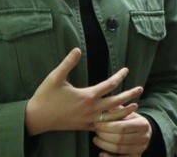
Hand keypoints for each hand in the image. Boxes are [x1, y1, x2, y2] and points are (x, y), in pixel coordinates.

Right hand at [25, 48, 143, 135]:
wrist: (35, 119)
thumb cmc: (45, 96)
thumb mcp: (55, 77)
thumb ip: (68, 63)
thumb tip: (77, 49)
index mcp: (87, 96)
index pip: (110, 85)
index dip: (120, 76)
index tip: (126, 70)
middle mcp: (91, 109)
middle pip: (116, 102)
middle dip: (130, 95)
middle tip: (141, 88)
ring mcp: (88, 120)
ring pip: (112, 117)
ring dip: (125, 110)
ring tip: (136, 105)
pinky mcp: (84, 126)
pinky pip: (104, 125)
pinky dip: (114, 121)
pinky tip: (118, 119)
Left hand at [94, 111, 151, 156]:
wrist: (144, 133)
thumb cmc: (132, 122)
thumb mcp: (128, 113)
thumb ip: (117, 110)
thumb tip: (104, 108)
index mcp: (142, 124)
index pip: (122, 126)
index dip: (108, 126)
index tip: (97, 124)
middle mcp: (144, 137)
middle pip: (120, 138)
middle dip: (104, 135)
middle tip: (96, 131)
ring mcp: (140, 148)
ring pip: (118, 149)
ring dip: (104, 145)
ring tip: (96, 139)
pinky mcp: (136, 156)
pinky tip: (101, 153)